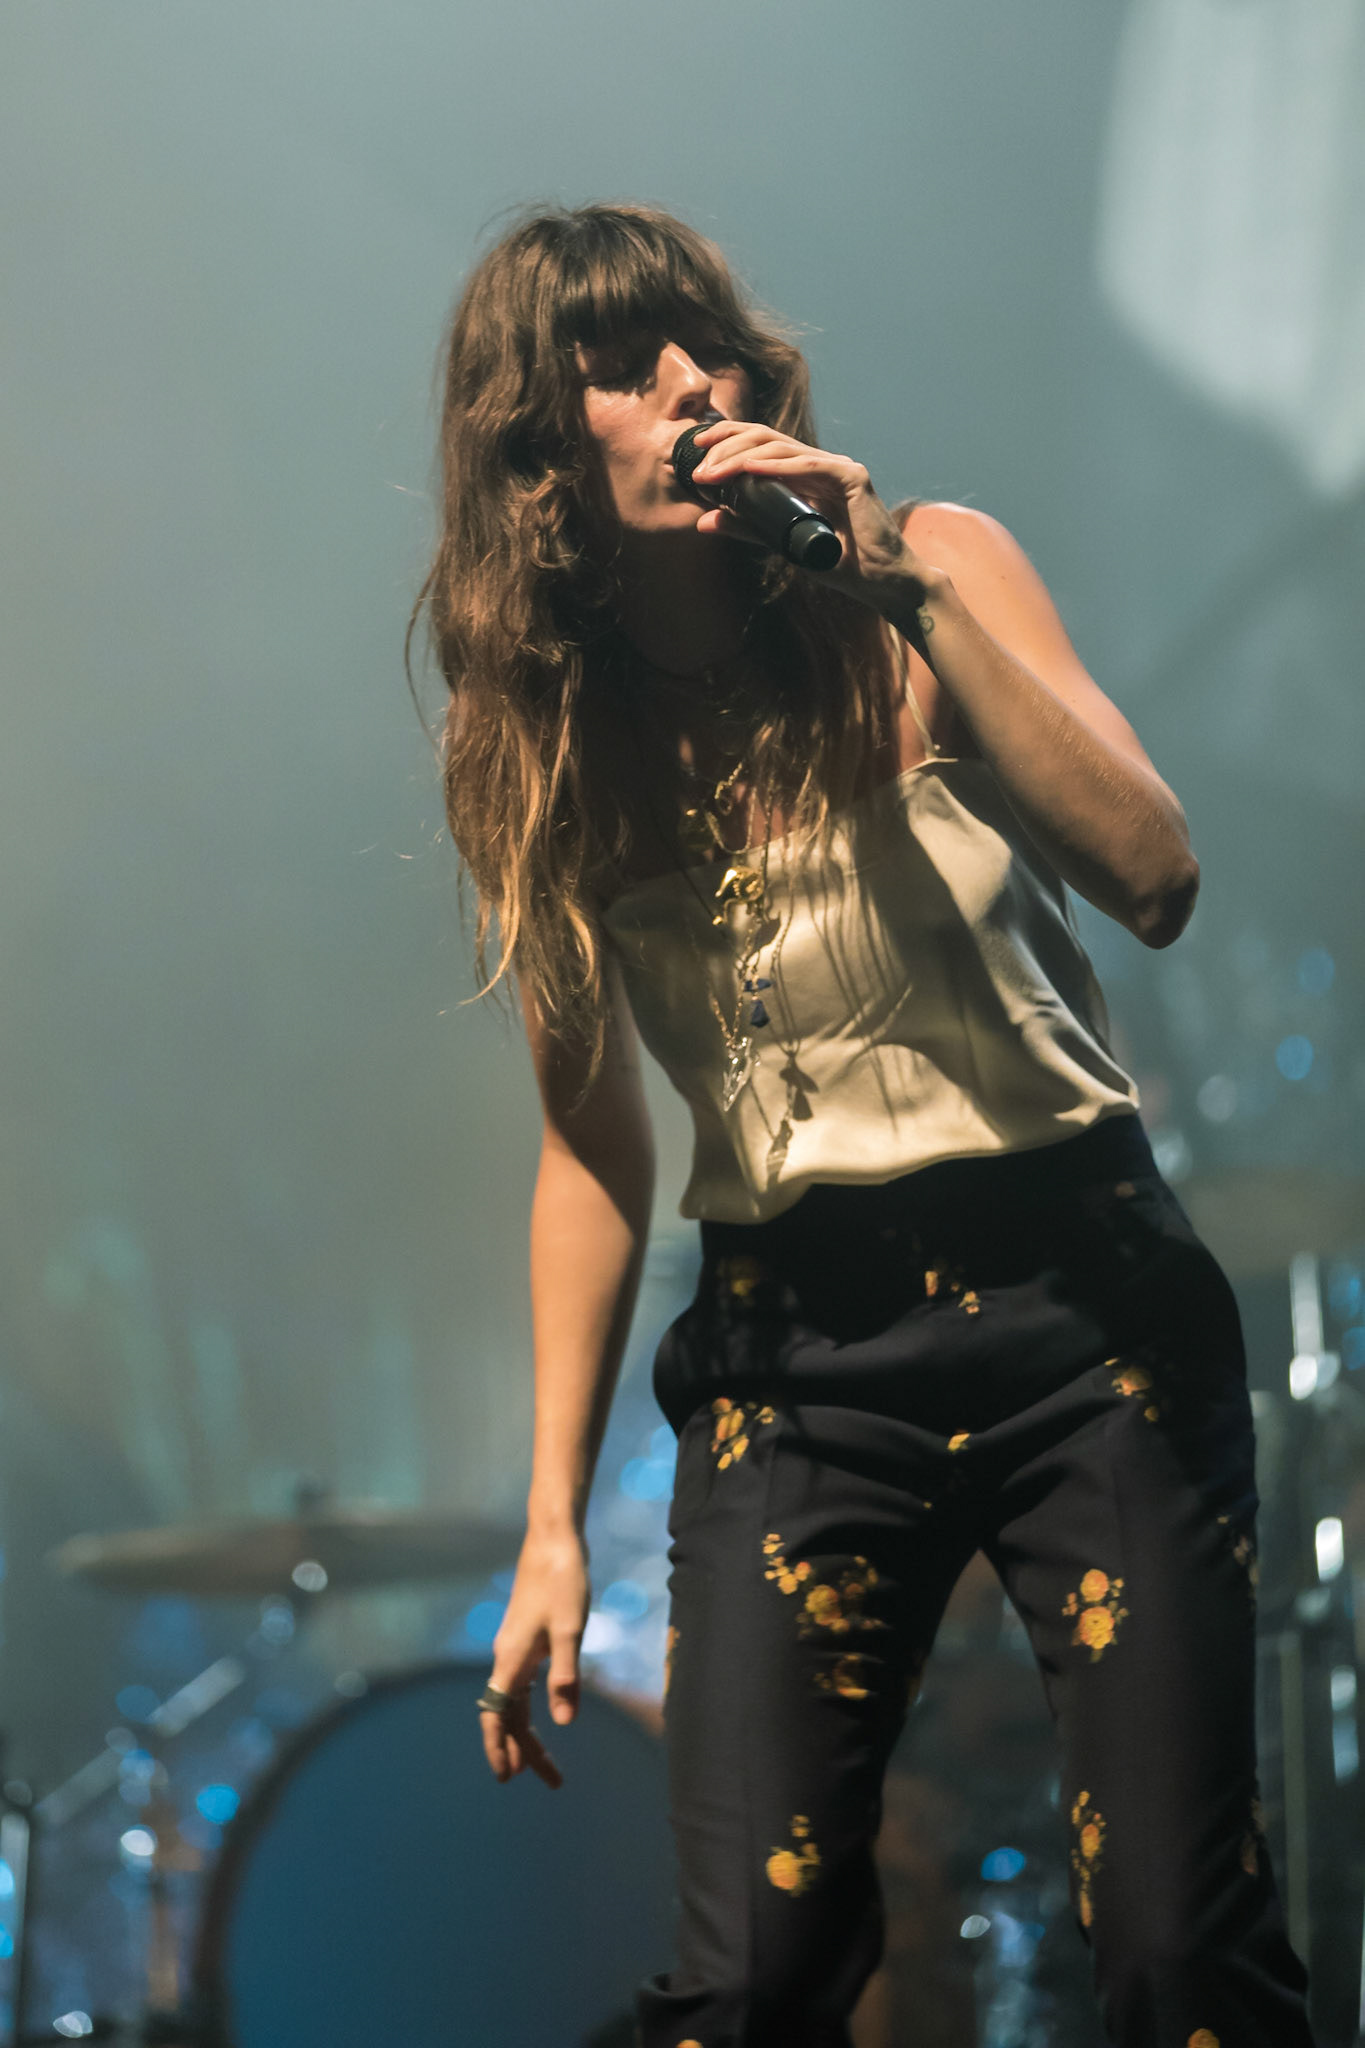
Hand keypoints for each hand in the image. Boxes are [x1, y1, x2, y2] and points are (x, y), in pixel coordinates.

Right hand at [478, 1526, 589, 1789]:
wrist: (553, 1539)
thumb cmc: (563, 1580)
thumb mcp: (570, 1629)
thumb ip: (566, 1676)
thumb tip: (565, 1723)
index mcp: (512, 1659)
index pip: (497, 1716)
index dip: (499, 1749)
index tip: (506, 1779)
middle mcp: (507, 1657)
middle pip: (509, 1715)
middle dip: (524, 1750)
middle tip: (551, 1781)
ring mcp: (516, 1647)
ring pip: (516, 1700)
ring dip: (528, 1732)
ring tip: (541, 1763)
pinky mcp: (527, 1637)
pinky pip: (523, 1683)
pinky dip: (531, 1707)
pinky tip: (546, 1714)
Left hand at [687, 418, 935, 611]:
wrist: (881, 582)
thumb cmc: (839, 563)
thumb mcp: (782, 542)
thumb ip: (748, 528)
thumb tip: (704, 521)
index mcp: (805, 473)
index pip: (762, 444)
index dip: (728, 439)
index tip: (696, 450)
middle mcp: (821, 463)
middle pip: (767, 439)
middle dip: (727, 446)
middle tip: (699, 466)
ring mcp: (838, 467)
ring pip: (782, 450)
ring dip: (742, 458)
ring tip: (713, 473)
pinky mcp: (852, 478)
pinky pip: (808, 466)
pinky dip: (777, 467)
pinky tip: (750, 470)